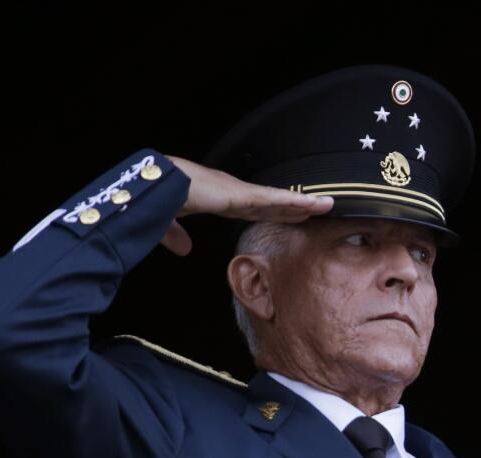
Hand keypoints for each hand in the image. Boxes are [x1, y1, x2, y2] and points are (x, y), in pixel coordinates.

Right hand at [158, 156, 333, 255]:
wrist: (153, 184)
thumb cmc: (157, 199)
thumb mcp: (169, 223)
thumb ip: (177, 236)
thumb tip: (184, 250)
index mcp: (218, 199)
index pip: (253, 208)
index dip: (272, 212)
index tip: (289, 216)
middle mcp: (233, 192)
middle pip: (272, 203)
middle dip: (294, 207)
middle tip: (318, 210)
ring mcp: (239, 191)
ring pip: (279, 199)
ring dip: (304, 203)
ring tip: (327, 205)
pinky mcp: (242, 194)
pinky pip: (275, 199)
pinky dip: (296, 202)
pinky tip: (314, 204)